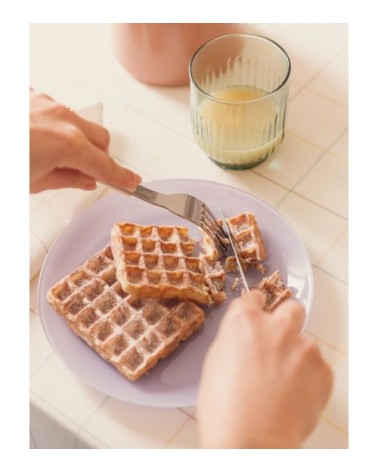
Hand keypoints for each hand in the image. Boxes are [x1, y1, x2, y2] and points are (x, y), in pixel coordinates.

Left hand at [30, 89, 141, 192]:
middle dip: (100, 156)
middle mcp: (62, 119)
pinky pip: (55, 112)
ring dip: (76, 140)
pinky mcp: (32, 96)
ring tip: (51, 155)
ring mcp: (47, 104)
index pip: (106, 165)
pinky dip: (54, 127)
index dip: (121, 177)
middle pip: (101, 138)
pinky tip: (36, 138)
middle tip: (88, 171)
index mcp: (68, 144)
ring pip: (79, 123)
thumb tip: (85, 180)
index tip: (131, 182)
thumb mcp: (34, 182)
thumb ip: (67, 179)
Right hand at [197, 291, 332, 447]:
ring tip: (283, 382)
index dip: (255, 308)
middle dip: (285, 319)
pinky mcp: (323, 370)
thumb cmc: (223, 406)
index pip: (254, 297)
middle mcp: (276, 326)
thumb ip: (235, 338)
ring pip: (305, 341)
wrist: (251, 440)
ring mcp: (303, 347)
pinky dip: (308, 377)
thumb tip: (246, 338)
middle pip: (291, 307)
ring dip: (296, 354)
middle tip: (278, 342)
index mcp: (244, 320)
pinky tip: (293, 395)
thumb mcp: (215, 361)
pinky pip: (318, 366)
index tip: (257, 316)